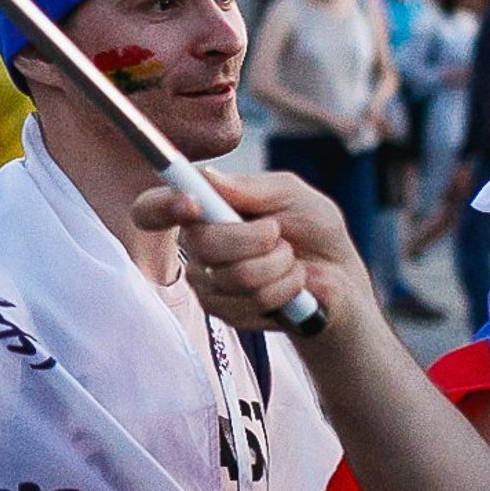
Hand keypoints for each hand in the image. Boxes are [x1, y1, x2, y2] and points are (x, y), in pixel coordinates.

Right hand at [132, 165, 376, 337]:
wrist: (338, 275)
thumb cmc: (311, 227)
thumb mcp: (291, 193)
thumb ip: (252, 186)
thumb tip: (209, 178)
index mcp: (203, 207)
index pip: (151, 209)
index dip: (161, 206)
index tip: (191, 203)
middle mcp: (196, 245)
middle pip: (202, 242)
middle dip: (254, 237)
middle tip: (278, 233)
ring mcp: (207, 282)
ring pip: (234, 275)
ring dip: (278, 265)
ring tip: (290, 260)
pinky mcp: (225, 312)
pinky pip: (252, 300)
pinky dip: (284, 287)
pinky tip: (291, 283)